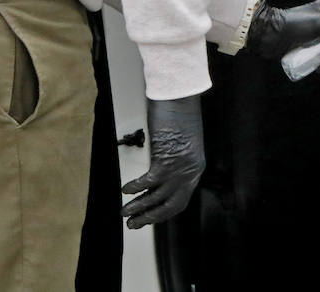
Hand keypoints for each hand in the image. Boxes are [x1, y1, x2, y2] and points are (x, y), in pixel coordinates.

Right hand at [120, 94, 204, 228]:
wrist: (182, 94)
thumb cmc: (182, 110)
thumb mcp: (183, 140)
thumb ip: (176, 155)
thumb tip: (161, 163)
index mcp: (194, 167)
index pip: (180, 199)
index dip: (164, 211)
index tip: (150, 217)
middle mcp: (189, 170)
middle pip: (170, 205)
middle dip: (150, 217)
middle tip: (134, 224)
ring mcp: (179, 167)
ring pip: (158, 197)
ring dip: (139, 208)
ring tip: (125, 213)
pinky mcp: (167, 158)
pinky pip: (149, 181)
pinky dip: (136, 188)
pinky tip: (125, 190)